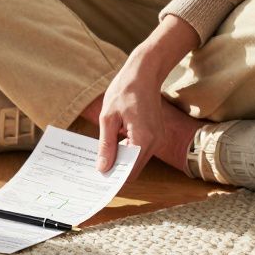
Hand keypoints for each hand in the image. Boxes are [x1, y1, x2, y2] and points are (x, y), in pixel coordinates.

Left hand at [95, 51, 164, 179]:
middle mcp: (155, 142)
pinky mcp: (157, 133)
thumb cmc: (125, 89)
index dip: (115, 179)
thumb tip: (103, 168)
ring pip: (138, 159)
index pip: (130, 171)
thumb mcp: (108, 117)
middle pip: (134, 168)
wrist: (145, 71)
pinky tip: (113, 146)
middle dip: (117, 171)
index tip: (99, 182)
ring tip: (102, 158)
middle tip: (96, 171)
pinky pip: (141, 149)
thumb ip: (106, 145)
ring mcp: (158, 138)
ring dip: (122, 160)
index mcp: (144, 138)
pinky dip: (129, 151)